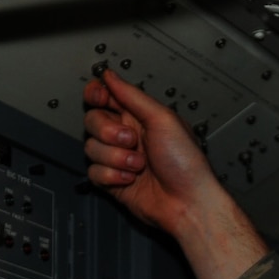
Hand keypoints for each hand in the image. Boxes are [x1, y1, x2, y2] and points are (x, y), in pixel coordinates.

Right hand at [81, 70, 221, 234]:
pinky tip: (131, 179)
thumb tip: (110, 76)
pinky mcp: (112, 180)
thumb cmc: (186, 163)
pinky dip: (112, 176)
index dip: (97, 95)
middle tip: (131, 140)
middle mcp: (126, 135)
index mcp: (139, 116)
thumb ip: (132, 95)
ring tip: (138, 164)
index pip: (106, 97)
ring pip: (91, 148)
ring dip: (115, 157)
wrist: (187, 203)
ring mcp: (118, 158)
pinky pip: (94, 171)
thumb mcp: (163, 119)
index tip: (100, 98)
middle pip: (92, 121)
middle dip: (109, 132)